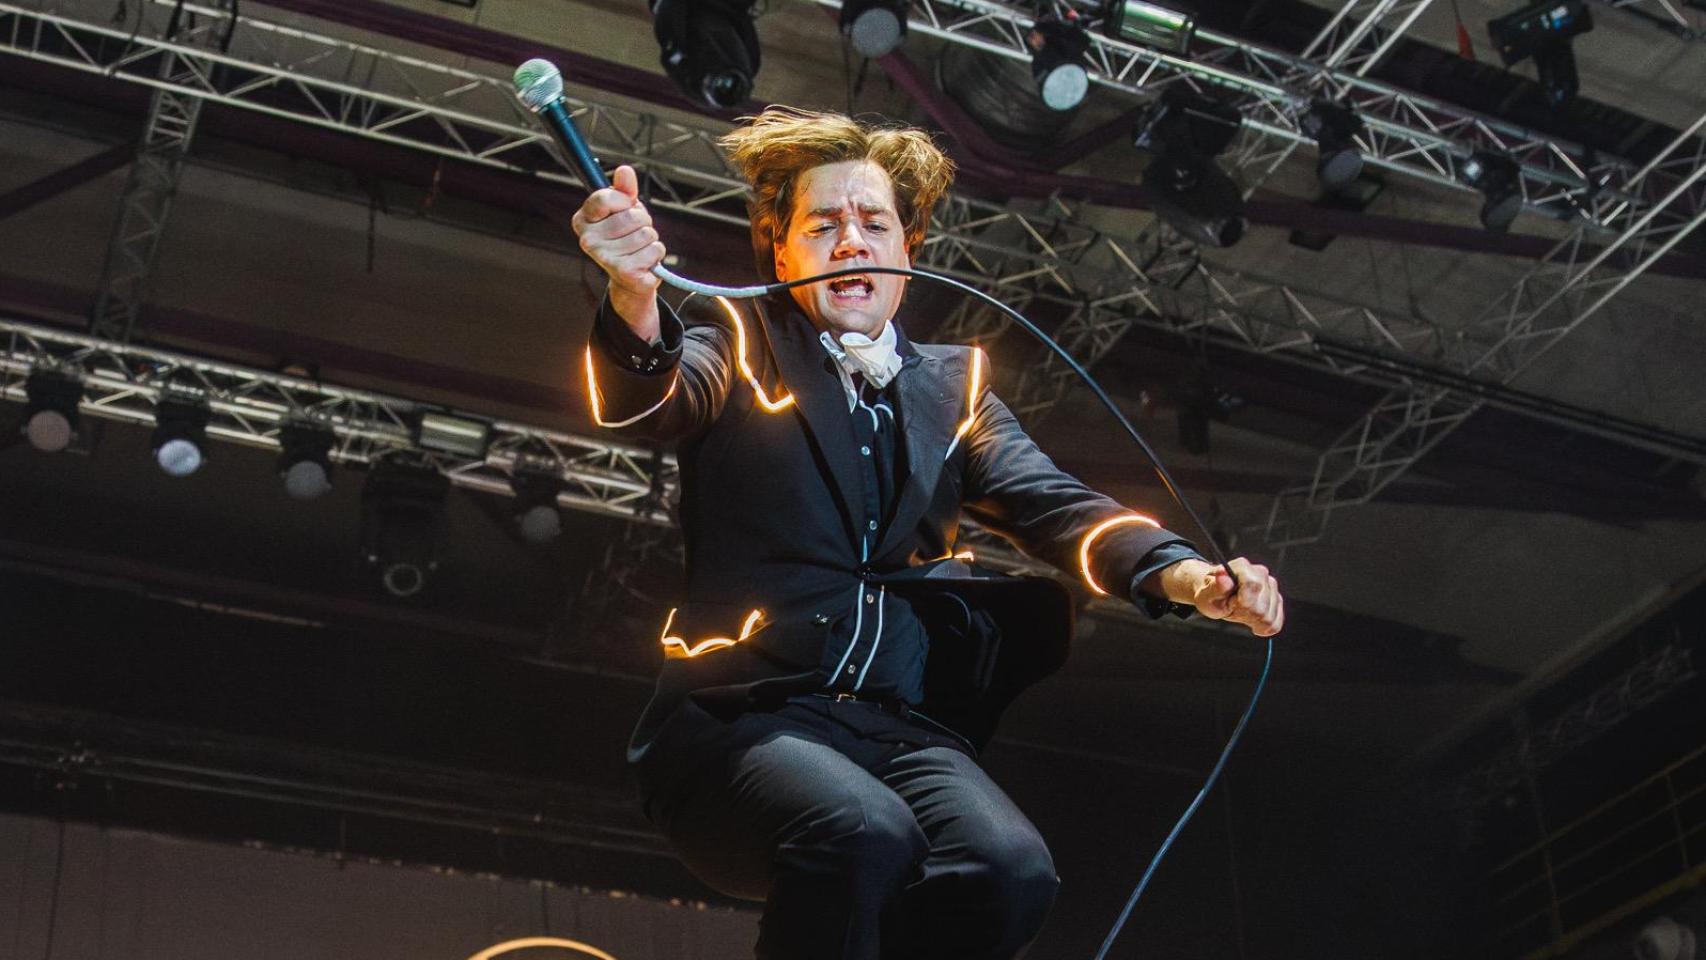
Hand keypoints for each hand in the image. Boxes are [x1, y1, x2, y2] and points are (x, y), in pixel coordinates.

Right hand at [570, 164, 664, 338]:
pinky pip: (655, 250)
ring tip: (639, 248)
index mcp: (582, 220)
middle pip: (632, 216)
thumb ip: (624, 189)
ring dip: (650, 239)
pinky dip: (656, 253)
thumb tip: (624, 170)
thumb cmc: (625, 237)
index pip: (606, 197)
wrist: (629, 277)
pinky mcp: (624, 272)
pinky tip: (644, 261)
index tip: (624, 208)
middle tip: (634, 233)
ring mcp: (604, 258)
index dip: (624, 201)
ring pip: (646, 233)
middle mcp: (587, 240)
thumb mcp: (623, 209)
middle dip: (643, 222)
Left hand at [1162, 557, 1284, 637]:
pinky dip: (1263, 627)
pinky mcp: (1277, 600)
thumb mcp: (1206, 594)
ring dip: (1252, 620)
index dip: (1241, 602)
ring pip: (1269, 617)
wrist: (1217, 596)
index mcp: (1242, 567)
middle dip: (1244, 614)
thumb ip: (1216, 587)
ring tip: (1240, 611)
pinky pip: (1276, 623)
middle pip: (1261, 607)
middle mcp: (1261, 573)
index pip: (1253, 586)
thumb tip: (1222, 575)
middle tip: (1232, 608)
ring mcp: (1271, 586)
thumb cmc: (1211, 595)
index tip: (1230, 603)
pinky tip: (1252, 621)